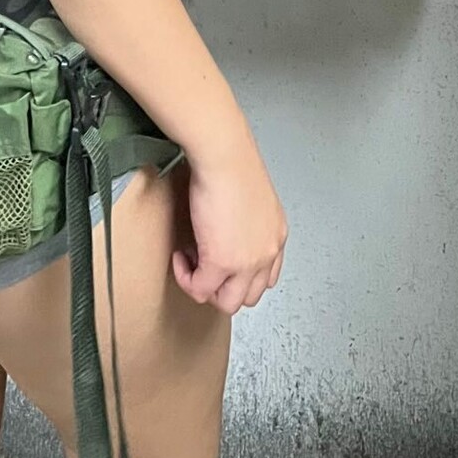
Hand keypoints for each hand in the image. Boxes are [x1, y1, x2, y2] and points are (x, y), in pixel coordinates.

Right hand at [172, 141, 287, 314]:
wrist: (224, 155)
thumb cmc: (233, 162)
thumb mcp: (252, 197)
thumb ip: (247, 221)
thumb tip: (226, 230)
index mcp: (276, 235)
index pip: (267, 277)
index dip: (241, 276)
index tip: (222, 263)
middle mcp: (267, 253)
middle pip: (248, 295)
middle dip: (223, 287)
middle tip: (203, 265)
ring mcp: (246, 263)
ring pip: (227, 303)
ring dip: (207, 289)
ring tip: (192, 265)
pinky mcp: (221, 263)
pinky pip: (199, 288)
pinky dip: (186, 277)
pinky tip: (180, 257)